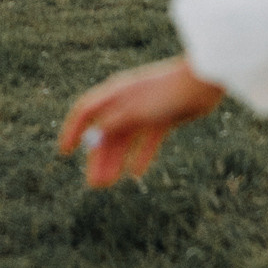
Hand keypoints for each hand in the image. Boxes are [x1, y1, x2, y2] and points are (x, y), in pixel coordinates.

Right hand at [57, 55, 221, 187]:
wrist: (202, 84)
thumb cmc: (165, 92)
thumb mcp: (134, 110)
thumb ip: (112, 123)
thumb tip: (92, 137)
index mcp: (115, 93)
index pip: (86, 111)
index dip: (73, 130)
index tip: (65, 152)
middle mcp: (127, 101)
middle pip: (106, 132)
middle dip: (98, 157)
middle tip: (94, 184)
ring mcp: (145, 110)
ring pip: (125, 139)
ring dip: (116, 161)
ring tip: (109, 184)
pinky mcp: (163, 118)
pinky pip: (146, 141)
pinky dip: (140, 156)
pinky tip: (136, 173)